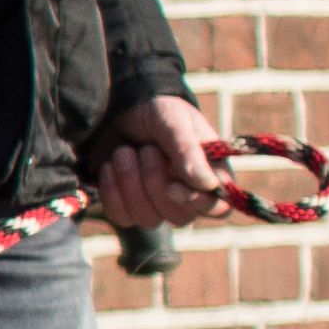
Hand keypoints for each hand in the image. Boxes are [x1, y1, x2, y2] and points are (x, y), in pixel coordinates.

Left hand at [91, 94, 237, 235]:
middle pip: (180, 217)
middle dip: (155, 181)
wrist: (116, 108)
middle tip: (146, 149)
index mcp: (209, 173)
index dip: (198, 203)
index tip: (173, 186)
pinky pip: (122, 217)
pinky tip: (110, 166)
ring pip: (149, 220)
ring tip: (124, 151)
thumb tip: (207, 184)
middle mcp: (186, 195)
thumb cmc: (156, 112)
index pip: (219, 208)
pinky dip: (112, 190)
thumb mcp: (174, 121)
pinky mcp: (127, 208)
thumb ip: (189, 150)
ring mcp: (156, 205)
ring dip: (131, 181)